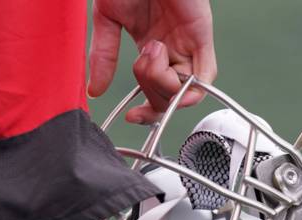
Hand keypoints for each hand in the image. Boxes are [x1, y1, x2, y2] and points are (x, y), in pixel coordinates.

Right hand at [88, 0, 216, 123]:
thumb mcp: (108, 20)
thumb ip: (104, 56)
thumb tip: (95, 90)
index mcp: (151, 46)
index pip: (155, 93)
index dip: (146, 112)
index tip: (131, 117)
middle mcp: (172, 49)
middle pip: (169, 96)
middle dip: (150, 92)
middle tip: (138, 64)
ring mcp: (187, 43)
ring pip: (185, 91)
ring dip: (162, 82)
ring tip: (148, 50)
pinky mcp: (202, 35)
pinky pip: (205, 76)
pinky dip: (188, 85)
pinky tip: (165, 65)